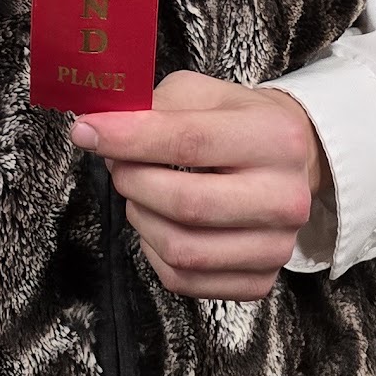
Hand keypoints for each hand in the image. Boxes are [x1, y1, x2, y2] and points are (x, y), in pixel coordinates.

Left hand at [70, 72, 329, 301]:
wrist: (289, 162)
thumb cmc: (237, 123)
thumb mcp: (202, 94)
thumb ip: (154, 106)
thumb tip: (100, 129)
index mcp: (276, 138)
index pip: (189, 142)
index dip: (128, 139)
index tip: (86, 132)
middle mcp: (286, 198)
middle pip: (185, 204)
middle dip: (132, 182)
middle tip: (116, 164)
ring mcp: (277, 247)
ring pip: (181, 249)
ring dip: (141, 217)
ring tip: (140, 192)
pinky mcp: (260, 282)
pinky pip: (184, 279)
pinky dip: (154, 251)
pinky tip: (159, 223)